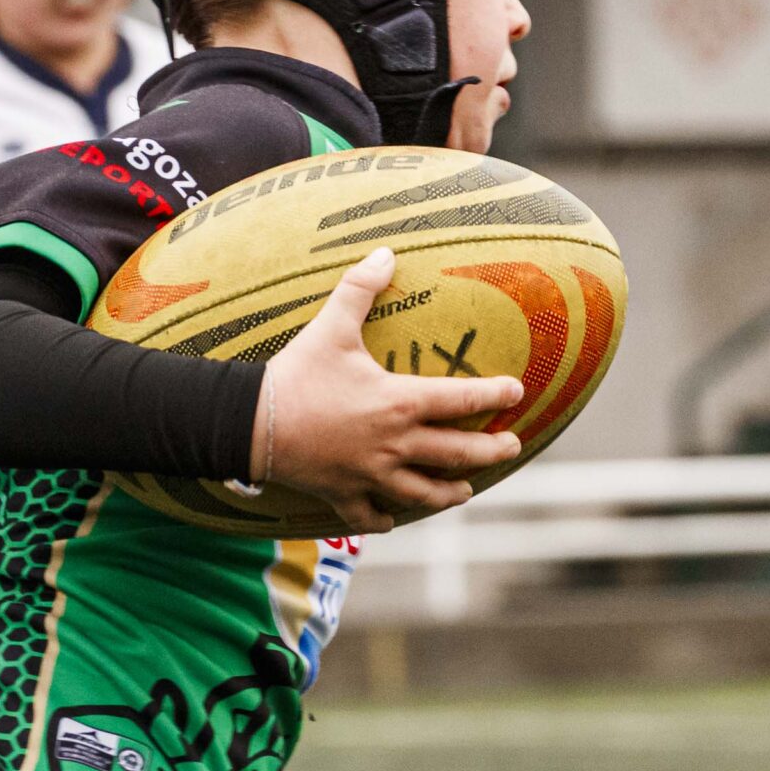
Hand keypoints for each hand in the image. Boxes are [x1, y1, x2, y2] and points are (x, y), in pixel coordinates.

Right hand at [257, 248, 524, 533]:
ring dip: (451, 492)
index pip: (462, 399)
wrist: (252, 423)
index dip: (495, 394)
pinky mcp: (343, 493)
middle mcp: (395, 444)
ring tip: (468, 490)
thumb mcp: (331, 326)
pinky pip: (371, 515)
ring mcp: (371, 474)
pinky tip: (393, 518)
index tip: (517, 391)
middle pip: (458, 453)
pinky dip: (385, 518)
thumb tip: (386, 251)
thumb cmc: (296, 374)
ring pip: (424, 492)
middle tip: (512, 446)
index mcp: (399, 403)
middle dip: (492, 451)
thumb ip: (360, 288)